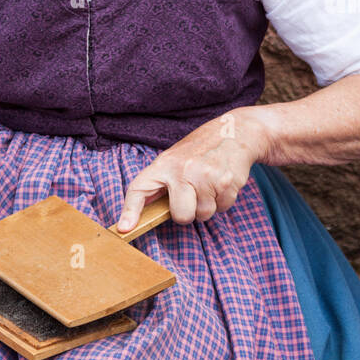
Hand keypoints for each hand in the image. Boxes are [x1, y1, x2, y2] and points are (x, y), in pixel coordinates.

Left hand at [118, 109, 267, 229]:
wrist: (234, 131)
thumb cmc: (200, 149)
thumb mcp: (174, 159)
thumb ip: (159, 184)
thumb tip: (137, 214)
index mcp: (165, 164)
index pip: (140, 188)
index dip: (130, 211)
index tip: (124, 228)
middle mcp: (183, 170)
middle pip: (181, 215)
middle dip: (188, 212)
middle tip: (193, 195)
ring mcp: (206, 176)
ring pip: (204, 214)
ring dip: (208, 205)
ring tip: (209, 184)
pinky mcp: (227, 182)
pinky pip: (222, 208)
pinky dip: (223, 200)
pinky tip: (222, 182)